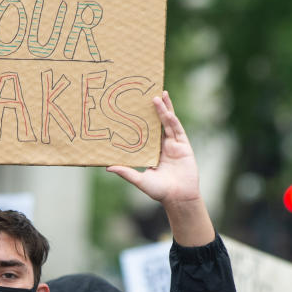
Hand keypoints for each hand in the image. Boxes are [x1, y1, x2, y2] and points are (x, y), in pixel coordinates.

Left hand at [106, 91, 199, 206]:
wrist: (178, 198)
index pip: (146, 131)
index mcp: (152, 151)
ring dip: (164, 109)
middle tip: (149, 93)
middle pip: (158, 122)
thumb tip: (107, 167)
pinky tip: (168, 112)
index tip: (135, 107)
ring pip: (169, 122)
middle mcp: (163, 145)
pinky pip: (177, 130)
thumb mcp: (139, 180)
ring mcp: (174, 144)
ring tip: (159, 95)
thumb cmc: (159, 191)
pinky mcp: (184, 146)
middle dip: (155, 108)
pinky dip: (173, 120)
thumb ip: (126, 172)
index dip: (142, 119)